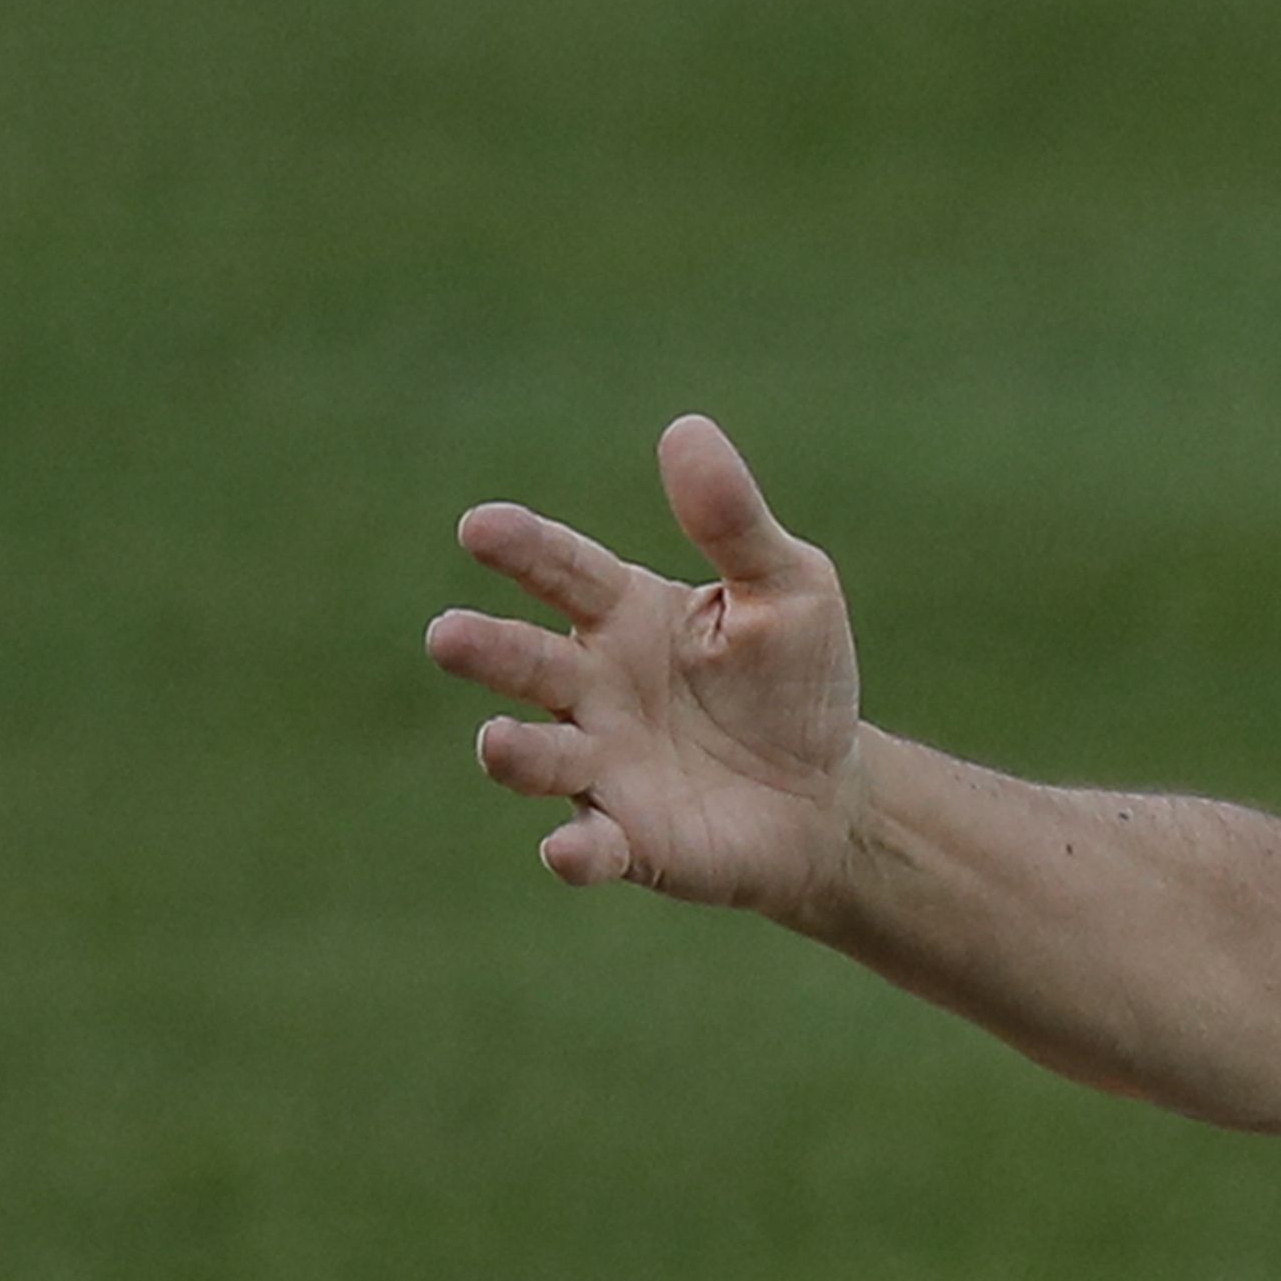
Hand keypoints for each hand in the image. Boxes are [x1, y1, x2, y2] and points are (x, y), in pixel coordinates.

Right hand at [426, 414, 868, 913]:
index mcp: (622, 615)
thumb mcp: (790, 590)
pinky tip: (569, 851)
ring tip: (500, 742)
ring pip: (537, 755)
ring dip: (514, 751)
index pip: (561, 571)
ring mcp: (601, 765)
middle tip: (450, 636)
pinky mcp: (630, 840)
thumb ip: (734, 521)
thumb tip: (686, 429)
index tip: (481, 527)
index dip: (522, 550)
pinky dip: (576, 852)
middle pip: (523, 662)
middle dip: (486, 650)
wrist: (830, 794)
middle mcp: (591, 688)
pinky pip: (590, 846)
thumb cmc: (795, 682)